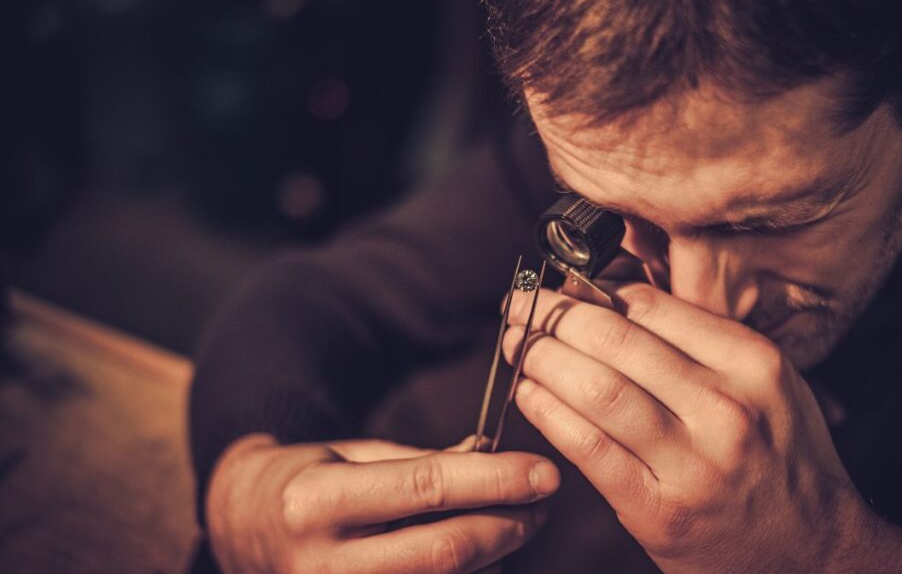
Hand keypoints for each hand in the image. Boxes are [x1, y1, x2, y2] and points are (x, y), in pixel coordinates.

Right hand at [206, 433, 559, 572]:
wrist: (240, 530)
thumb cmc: (306, 482)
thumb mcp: (352, 455)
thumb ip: (421, 460)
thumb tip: (493, 458)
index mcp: (317, 500)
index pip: (426, 487)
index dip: (495, 480)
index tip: (544, 472)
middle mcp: (323, 562)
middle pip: (445, 550)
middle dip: (509, 524)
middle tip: (542, 502)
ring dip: (495, 556)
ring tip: (513, 524)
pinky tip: (480, 556)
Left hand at [503, 282, 901, 572]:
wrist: (812, 553)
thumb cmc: (780, 460)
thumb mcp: (765, 383)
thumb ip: (699, 340)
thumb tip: (610, 297)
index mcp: (753, 364)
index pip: (653, 306)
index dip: (593, 290)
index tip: (563, 286)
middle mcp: (726, 408)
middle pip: (617, 340)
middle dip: (554, 315)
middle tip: (522, 305)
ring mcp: (691, 462)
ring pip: (597, 389)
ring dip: (542, 358)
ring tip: (517, 343)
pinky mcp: (657, 509)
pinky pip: (588, 448)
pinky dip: (548, 413)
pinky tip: (528, 393)